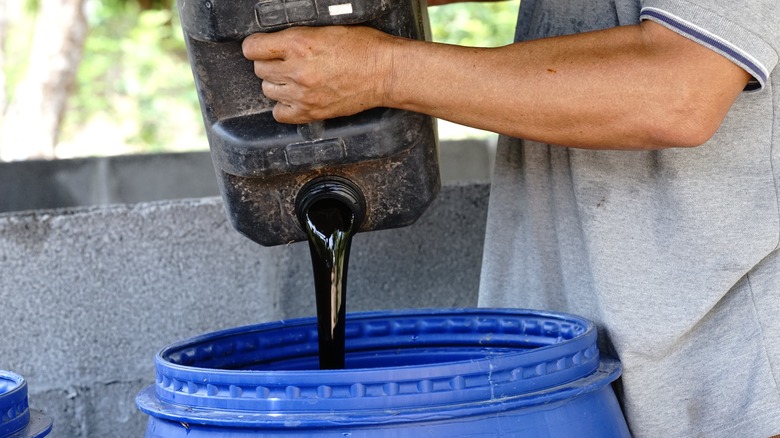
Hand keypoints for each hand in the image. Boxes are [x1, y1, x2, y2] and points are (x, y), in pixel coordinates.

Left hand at [242, 26, 395, 123]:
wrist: (386, 73)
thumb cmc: (365, 48)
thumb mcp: (326, 30)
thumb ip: (297, 39)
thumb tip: (277, 45)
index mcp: (299, 43)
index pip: (253, 48)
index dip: (256, 47)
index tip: (261, 48)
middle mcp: (296, 70)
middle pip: (260, 70)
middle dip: (270, 64)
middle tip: (285, 62)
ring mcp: (303, 94)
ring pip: (268, 91)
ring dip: (277, 84)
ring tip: (293, 79)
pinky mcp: (312, 112)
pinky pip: (279, 114)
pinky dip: (284, 106)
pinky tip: (294, 98)